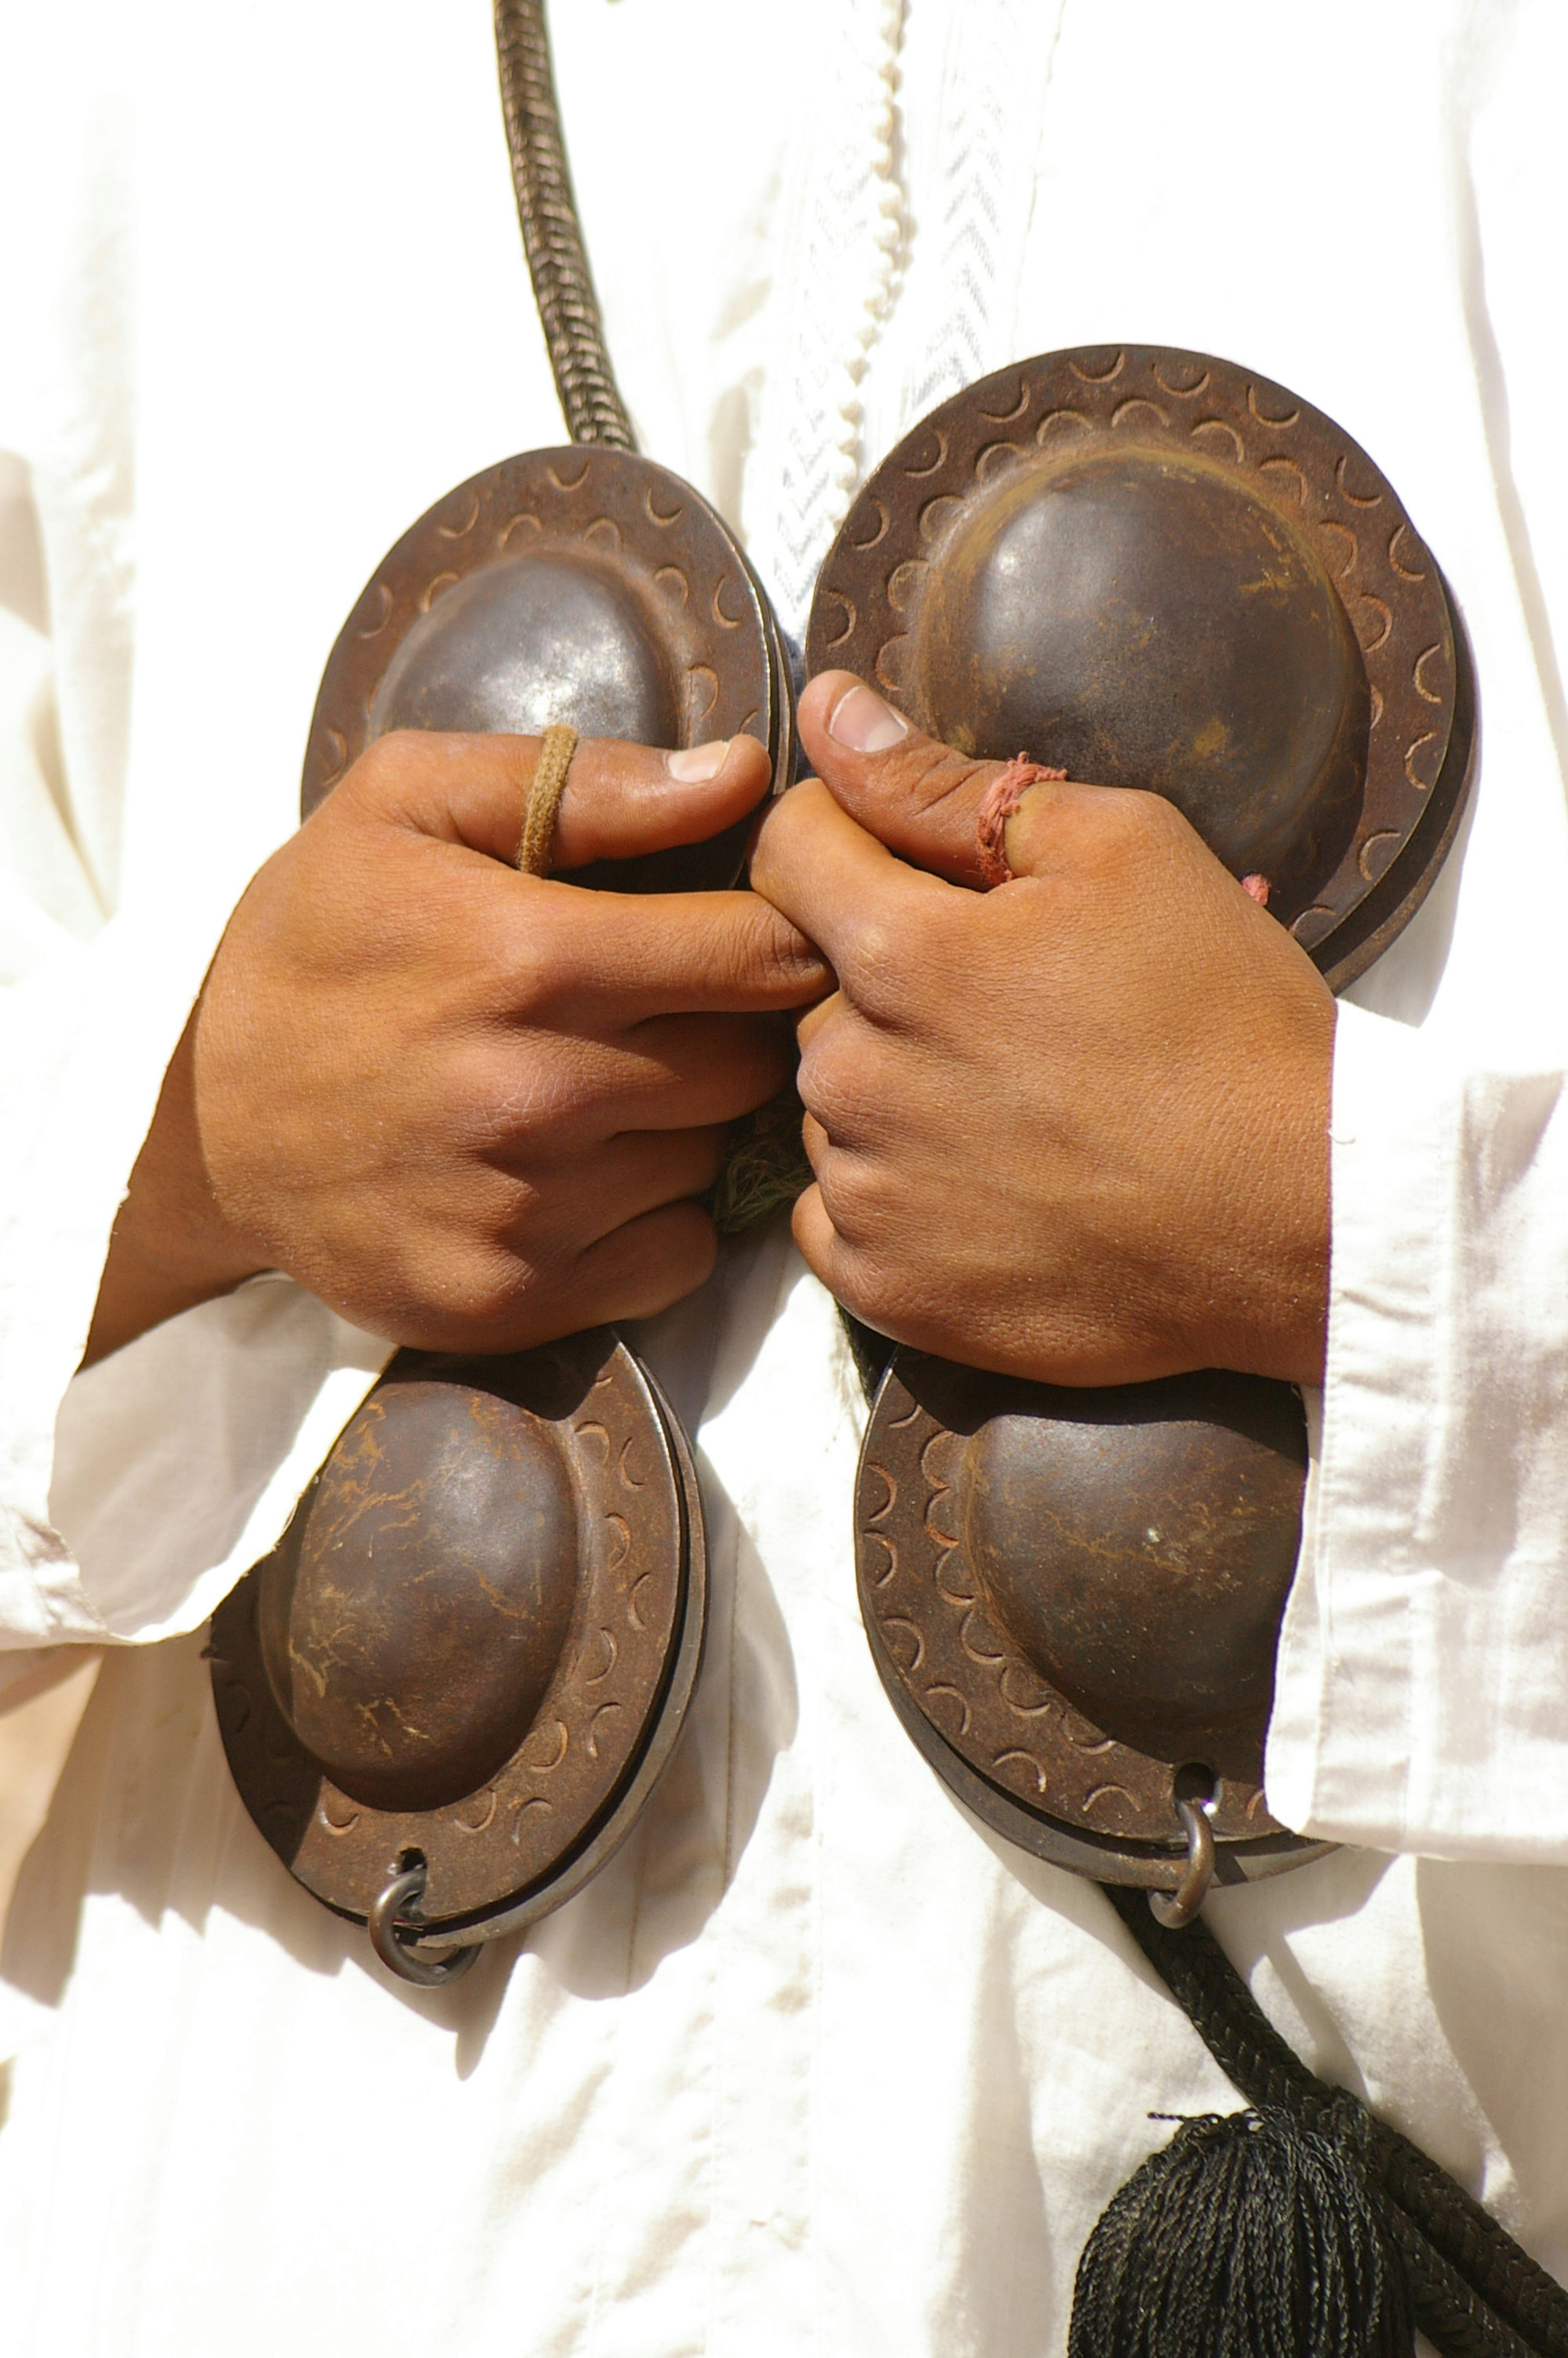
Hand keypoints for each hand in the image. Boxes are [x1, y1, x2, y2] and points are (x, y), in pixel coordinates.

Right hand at [86, 730, 826, 1363]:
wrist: (197, 1115)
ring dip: (689, 1124)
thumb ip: (586, 782)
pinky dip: (659, 1219)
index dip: (781, 936)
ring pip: (715, 1161)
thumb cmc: (314, 938)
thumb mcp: (407, 802)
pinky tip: (592, 1174)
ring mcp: (527, 1211)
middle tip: (675, 1012)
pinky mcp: (513, 1299)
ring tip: (610, 1086)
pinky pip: (676, 1259)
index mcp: (530, 958)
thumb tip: (740, 775)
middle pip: (751, 1064)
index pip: (762, 955)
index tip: (753, 934)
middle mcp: (539, 1094)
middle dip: (735, 1031)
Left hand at [749, 674, 1333, 1387]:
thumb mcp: (1123, 851)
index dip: (844, 835)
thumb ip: (946, 786)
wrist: (1302, 1218)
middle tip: (1015, 1007)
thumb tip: (827, 710)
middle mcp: (854, 1079)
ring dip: (894, 1087)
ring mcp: (867, 1194)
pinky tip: (990, 1183)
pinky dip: (894, 1193)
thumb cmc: (1224, 1025)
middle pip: (811, 986)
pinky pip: (838, 1213)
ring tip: (1020, 1103)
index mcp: (902, 957)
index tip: (911, 861)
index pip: (787, 852)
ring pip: (830, 1102)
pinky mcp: (887, 1290)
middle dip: (888, 977)